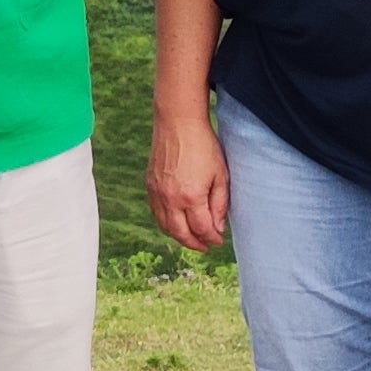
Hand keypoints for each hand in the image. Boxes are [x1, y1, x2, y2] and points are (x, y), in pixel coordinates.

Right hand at [148, 107, 229, 252]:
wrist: (177, 124)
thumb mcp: (221, 175)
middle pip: (181, 233)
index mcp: (191, 197)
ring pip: (165, 226)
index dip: (212, 238)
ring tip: (191, 238)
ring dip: (179, 236)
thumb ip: (220, 203)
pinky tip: (176, 223)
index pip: (202, 229)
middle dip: (195, 244)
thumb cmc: (204, 146)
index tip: (219, 240)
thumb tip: (217, 227)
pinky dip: (166, 223)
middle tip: (206, 246)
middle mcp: (171, 199)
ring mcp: (157, 193)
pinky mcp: (150, 186)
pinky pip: (156, 213)